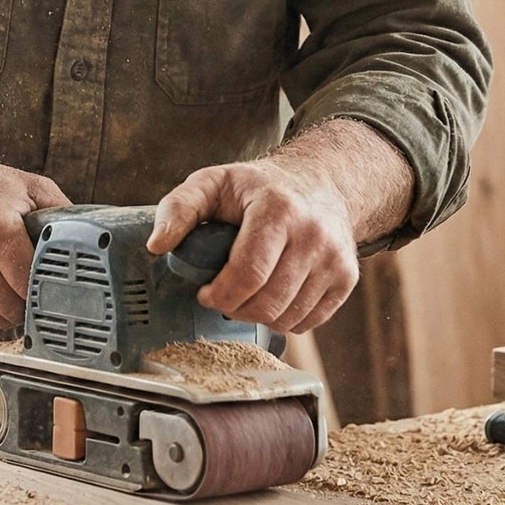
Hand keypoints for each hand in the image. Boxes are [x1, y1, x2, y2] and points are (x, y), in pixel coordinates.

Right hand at [0, 148, 68, 329]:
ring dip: (6, 312)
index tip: (55, 293)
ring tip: (9, 289)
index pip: (30, 280)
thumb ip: (59, 210)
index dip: (45, 291)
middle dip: (28, 305)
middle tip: (33, 293)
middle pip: (11, 306)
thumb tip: (89, 236)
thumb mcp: (24, 185)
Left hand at [147, 156, 358, 333]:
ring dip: (258, 315)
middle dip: (235, 308)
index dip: (219, 294)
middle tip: (222, 295)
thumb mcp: (213, 182)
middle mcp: (314, 235)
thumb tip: (157, 245)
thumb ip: (179, 208)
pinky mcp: (347, 278)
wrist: (321, 182)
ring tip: (246, 294)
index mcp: (279, 210)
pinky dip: (284, 318)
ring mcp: (335, 259)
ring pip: (287, 317)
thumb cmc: (258, 187)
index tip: (205, 292)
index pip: (248, 274)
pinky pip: (308, 322)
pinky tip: (271, 296)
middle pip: (267, 302)